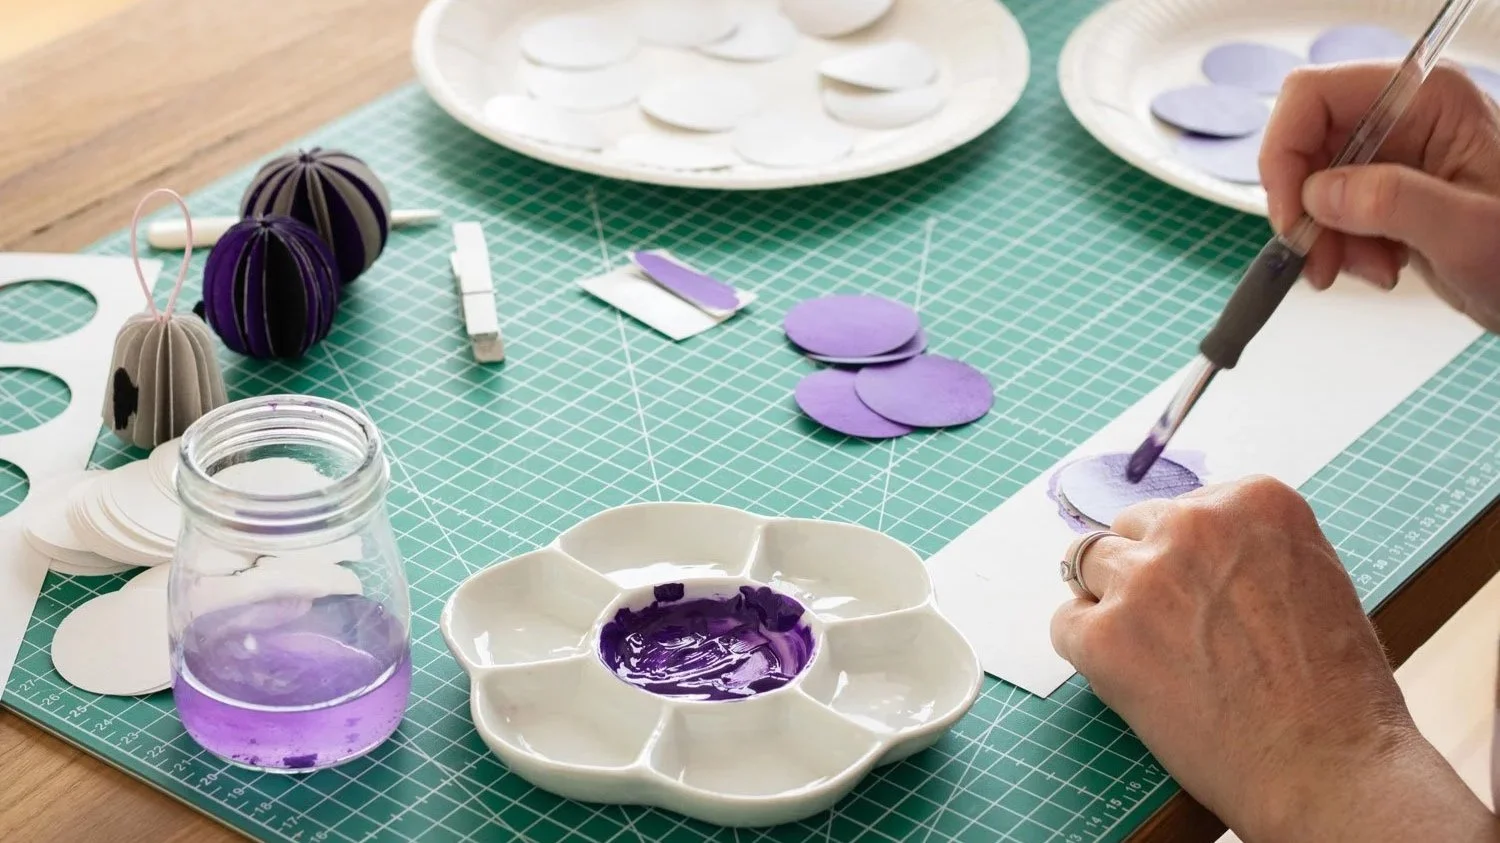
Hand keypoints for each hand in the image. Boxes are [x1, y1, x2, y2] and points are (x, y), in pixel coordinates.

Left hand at [1049, 476, 1495, 841]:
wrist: (1330, 768)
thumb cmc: (1335, 691)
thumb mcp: (1311, 579)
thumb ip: (1246, 549)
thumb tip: (1178, 542)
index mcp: (1254, 501)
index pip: (1184, 509)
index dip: (1191, 559)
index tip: (1212, 598)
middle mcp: (1195, 524)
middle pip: (1133, 529)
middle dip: (1147, 572)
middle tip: (1180, 631)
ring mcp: (1145, 577)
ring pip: (1089, 565)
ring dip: (1112, 604)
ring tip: (1158, 656)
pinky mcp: (1104, 635)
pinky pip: (1066, 624)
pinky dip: (1088, 652)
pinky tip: (1135, 683)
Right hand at [1260, 63, 1499, 332]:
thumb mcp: (1470, 232)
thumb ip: (1395, 203)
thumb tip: (1320, 194)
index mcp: (1428, 99)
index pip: (1314, 96)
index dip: (1285, 152)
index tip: (1291, 216)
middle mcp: (1402, 116)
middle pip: (1304, 142)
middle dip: (1304, 208)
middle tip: (1322, 260)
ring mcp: (1391, 151)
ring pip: (1310, 183)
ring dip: (1323, 236)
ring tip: (1370, 269)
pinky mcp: (1382, 186)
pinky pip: (1327, 209)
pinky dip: (1337, 245)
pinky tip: (1378, 264)